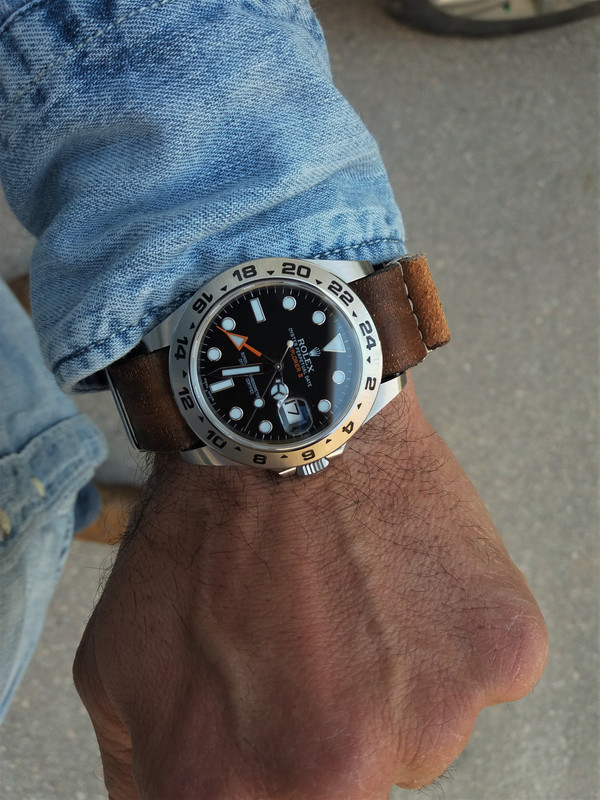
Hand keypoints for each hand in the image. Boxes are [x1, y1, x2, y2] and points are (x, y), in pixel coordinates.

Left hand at [73, 376, 547, 799]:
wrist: (283, 424)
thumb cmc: (200, 535)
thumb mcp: (117, 667)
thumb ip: (145, 774)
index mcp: (235, 790)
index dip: (276, 774)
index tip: (285, 718)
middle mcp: (340, 774)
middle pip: (354, 789)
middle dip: (331, 731)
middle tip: (313, 645)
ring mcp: (434, 714)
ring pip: (423, 732)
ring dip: (394, 681)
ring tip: (355, 596)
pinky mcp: (500, 652)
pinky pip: (480, 673)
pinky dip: (449, 634)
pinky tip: (402, 576)